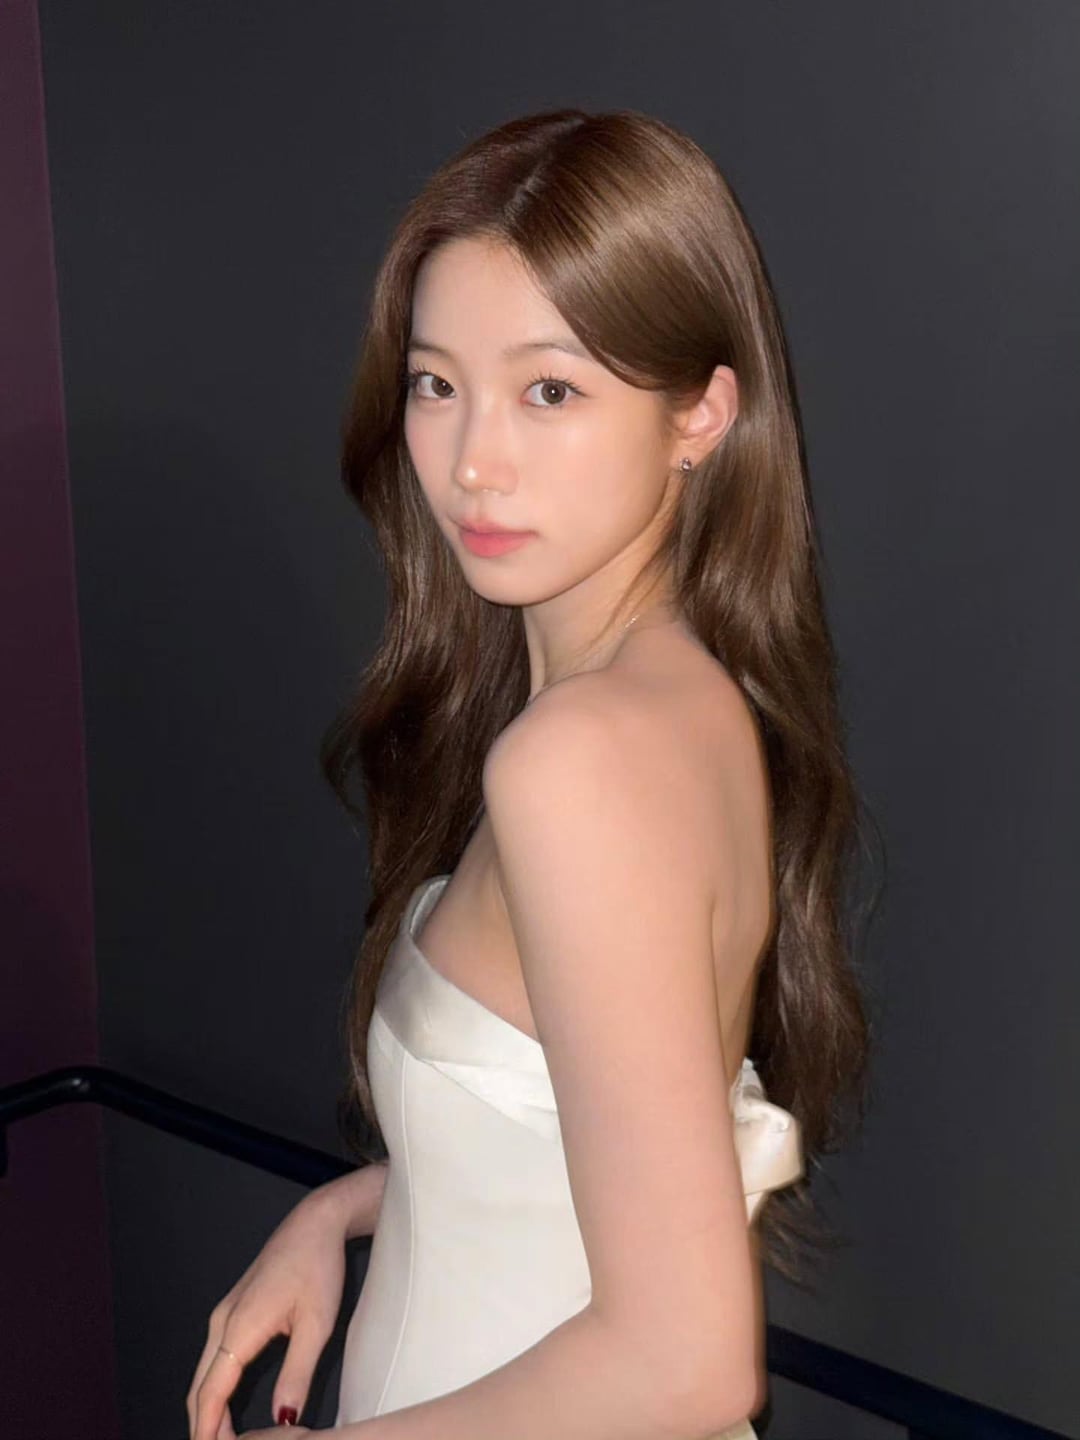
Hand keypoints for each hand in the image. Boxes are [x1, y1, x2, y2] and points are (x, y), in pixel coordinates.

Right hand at [186, 1188, 352, 1439]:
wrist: (316, 1223)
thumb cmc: (319, 1267)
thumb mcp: (317, 1325)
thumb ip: (297, 1374)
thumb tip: (284, 1419)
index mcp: (239, 1327)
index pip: (211, 1393)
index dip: (207, 1430)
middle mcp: (222, 1322)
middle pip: (199, 1388)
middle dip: (204, 1426)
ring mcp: (224, 1314)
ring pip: (204, 1374)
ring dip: (208, 1409)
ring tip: (224, 1439)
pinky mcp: (232, 1311)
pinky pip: (214, 1358)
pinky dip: (215, 1388)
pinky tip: (227, 1406)